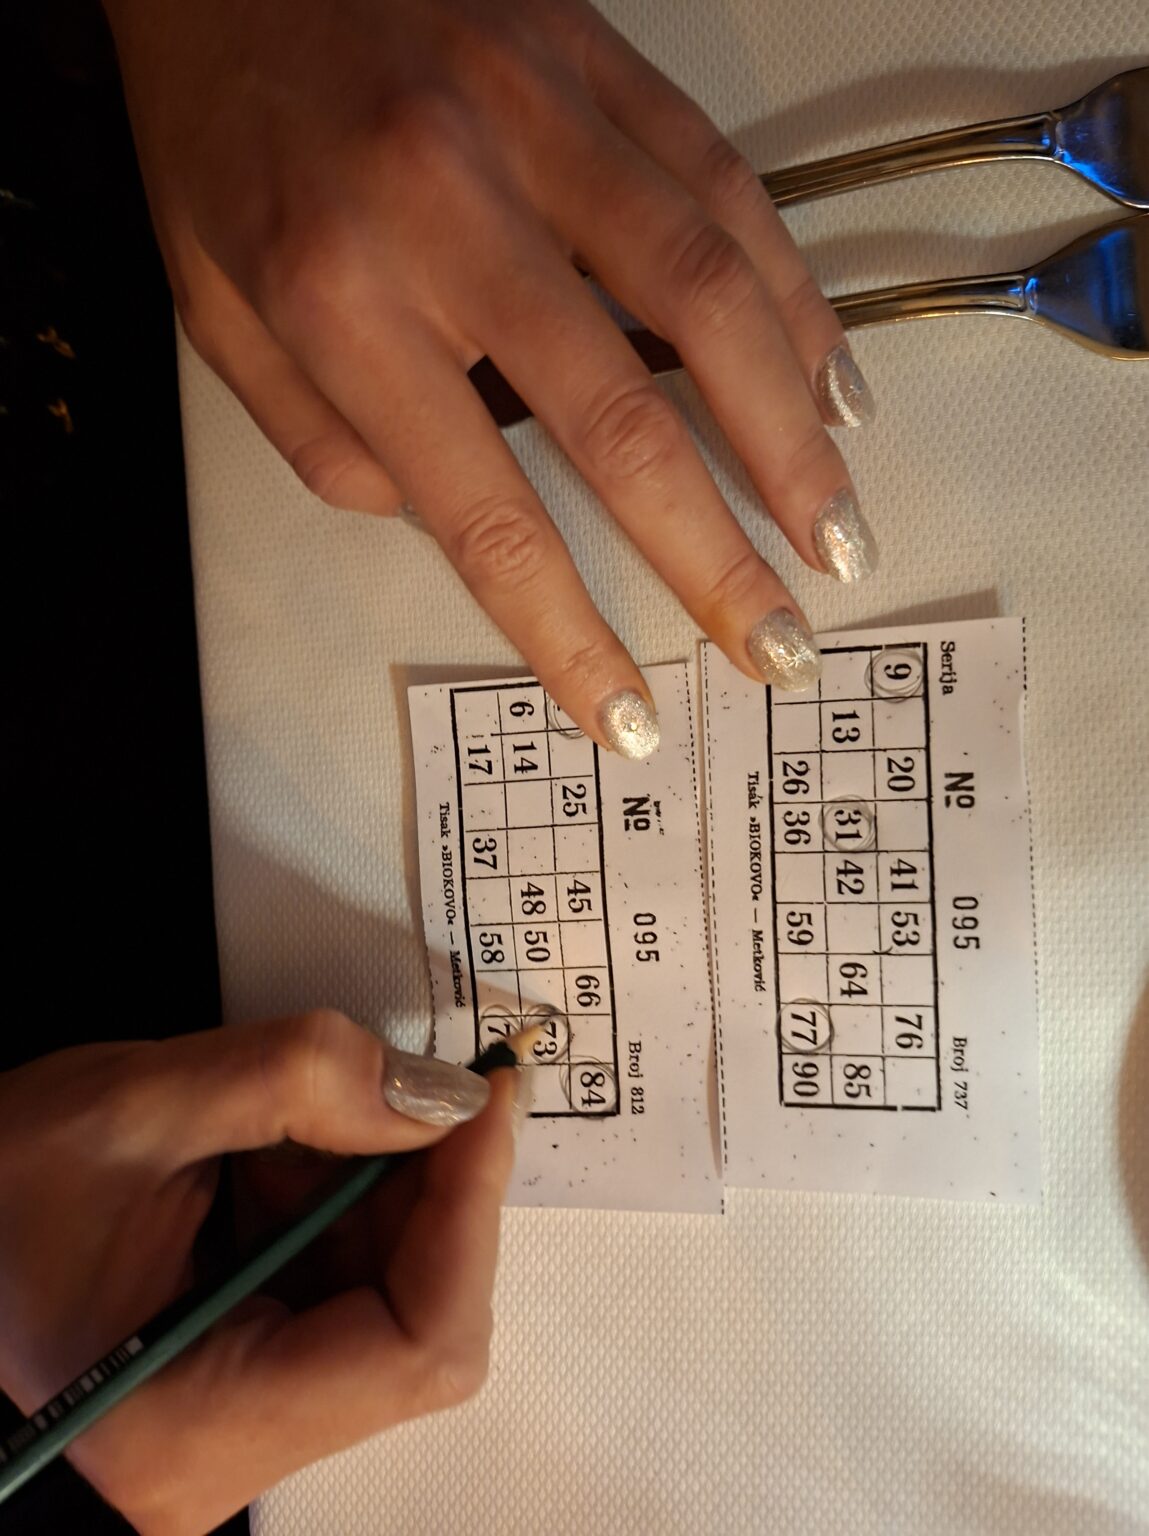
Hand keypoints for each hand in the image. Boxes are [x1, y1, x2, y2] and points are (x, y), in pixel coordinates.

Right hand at [0, 1012, 518, 1534]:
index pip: (418, 1344)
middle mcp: (227, 1456)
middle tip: (429, 1081)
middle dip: (434, 1191)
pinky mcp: (250, 1376)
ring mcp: (244, 1421)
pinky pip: (352, 1290)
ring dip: (389, 1187)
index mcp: (192, 1425)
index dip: (471, 1213)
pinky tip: (295, 1144)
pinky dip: (350, 1199)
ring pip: (397, 1300)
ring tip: (317, 1110)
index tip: (485, 1101)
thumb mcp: (139, 1102)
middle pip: (422, 1325)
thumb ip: (302, 1080)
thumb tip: (445, 1094)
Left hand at [104, 0, 877, 754]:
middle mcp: (450, 214)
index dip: (567, 631)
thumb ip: (324, 438)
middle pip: (622, 423)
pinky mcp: (595, 61)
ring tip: (842, 534)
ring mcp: (536, 125)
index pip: (483, 514)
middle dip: (717, 555)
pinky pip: (721, 186)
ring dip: (791, 436)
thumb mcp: (216, 314)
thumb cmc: (217, 140)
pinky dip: (789, 295)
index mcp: (339, 302)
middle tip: (780, 644)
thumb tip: (446, 516)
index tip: (629, 716)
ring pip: (705, 296)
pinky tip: (831, 380)